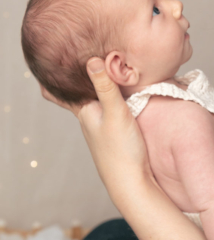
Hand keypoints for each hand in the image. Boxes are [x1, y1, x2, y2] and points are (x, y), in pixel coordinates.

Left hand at [42, 58, 158, 202]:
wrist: (132, 183)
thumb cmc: (121, 150)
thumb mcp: (115, 113)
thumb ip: (105, 87)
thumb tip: (91, 59)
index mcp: (84, 111)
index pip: (61, 91)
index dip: (56, 76)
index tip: (55, 59)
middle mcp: (89, 117)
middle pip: (77, 93)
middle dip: (75, 77)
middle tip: (76, 57)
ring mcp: (101, 125)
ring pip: (93, 99)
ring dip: (93, 85)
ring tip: (98, 66)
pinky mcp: (114, 131)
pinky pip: (107, 106)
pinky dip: (108, 95)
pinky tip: (118, 90)